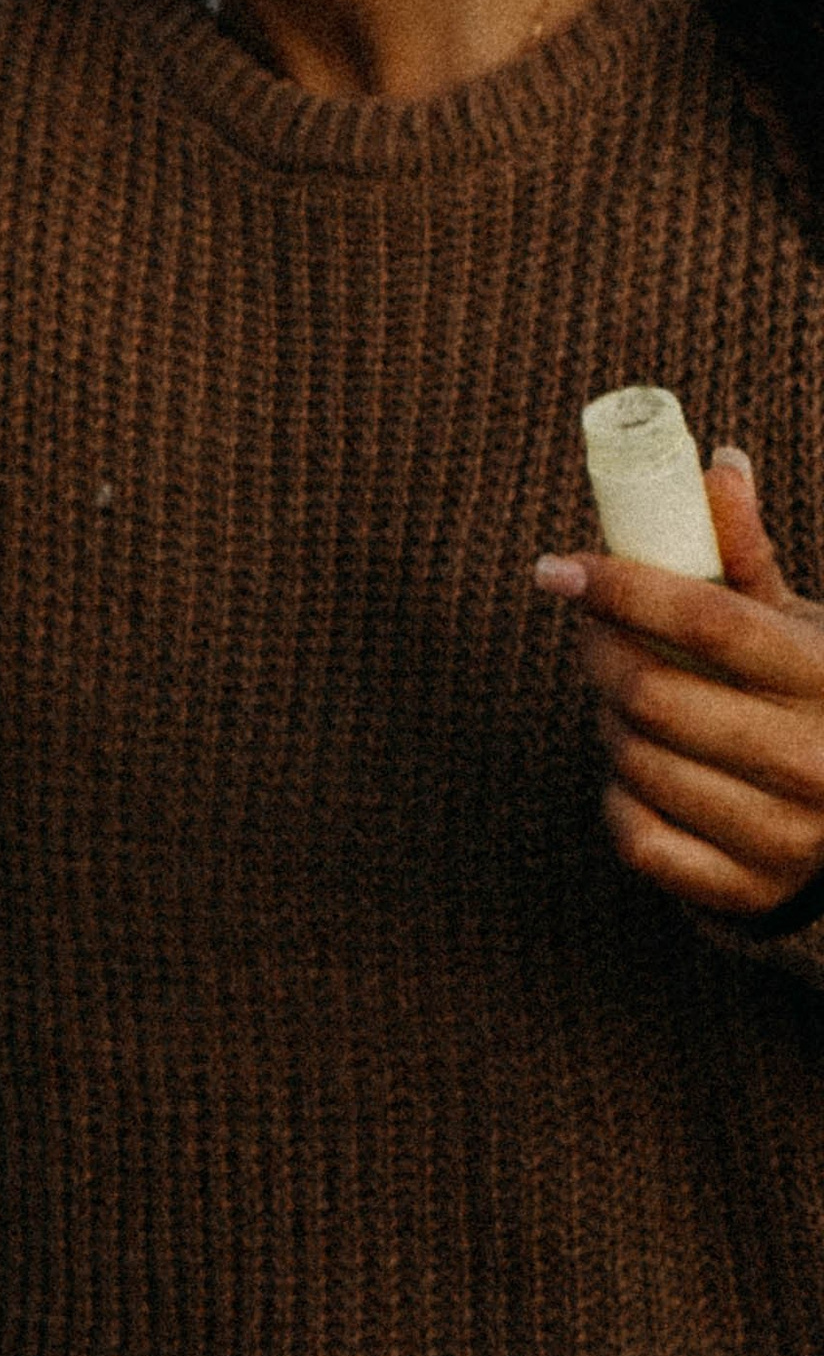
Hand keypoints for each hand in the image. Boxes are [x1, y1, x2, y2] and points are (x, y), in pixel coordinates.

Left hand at [534, 453, 823, 920]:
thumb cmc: (816, 699)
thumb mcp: (800, 627)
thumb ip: (749, 555)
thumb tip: (717, 463)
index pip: (709, 622)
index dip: (622, 586)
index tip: (557, 568)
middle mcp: (816, 763)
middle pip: (656, 695)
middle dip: (600, 652)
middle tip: (591, 633)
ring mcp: (786, 838)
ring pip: (638, 762)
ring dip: (606, 721)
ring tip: (620, 699)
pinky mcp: (751, 892)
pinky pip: (640, 839)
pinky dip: (618, 798)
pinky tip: (634, 771)